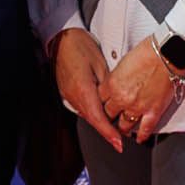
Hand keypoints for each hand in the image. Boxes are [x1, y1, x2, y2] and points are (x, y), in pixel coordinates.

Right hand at [50, 29, 120, 152]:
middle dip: (107, 132)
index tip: (119, 144)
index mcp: (83, 89)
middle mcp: (74, 96)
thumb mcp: (100, 65)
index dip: (109, 133)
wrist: (63, 40)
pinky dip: (92, 113)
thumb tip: (119, 100)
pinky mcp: (67, 93)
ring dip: (100, 123)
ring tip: (114, 129)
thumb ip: (109, 86)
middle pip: (92, 120)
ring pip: (87, 115)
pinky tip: (102, 112)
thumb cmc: (81, 47)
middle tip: (121, 140)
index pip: (98, 118)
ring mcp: (68, 96)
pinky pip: (81, 107)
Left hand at [97, 43, 179, 144]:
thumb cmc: (147, 53)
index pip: (99, 99)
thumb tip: (115, 85)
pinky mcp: (153, 111)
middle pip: (108, 114)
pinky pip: (145, 129)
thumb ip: (116, 78)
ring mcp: (137, 107)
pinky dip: (142, 136)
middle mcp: (121, 98)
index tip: (102, 105)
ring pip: (124, 125)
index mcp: (112, 84)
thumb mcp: (123, 63)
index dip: (100, 102)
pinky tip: (139, 139)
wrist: (167, 54)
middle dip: (109, 115)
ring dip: (122, 127)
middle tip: (111, 117)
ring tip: (123, 129)